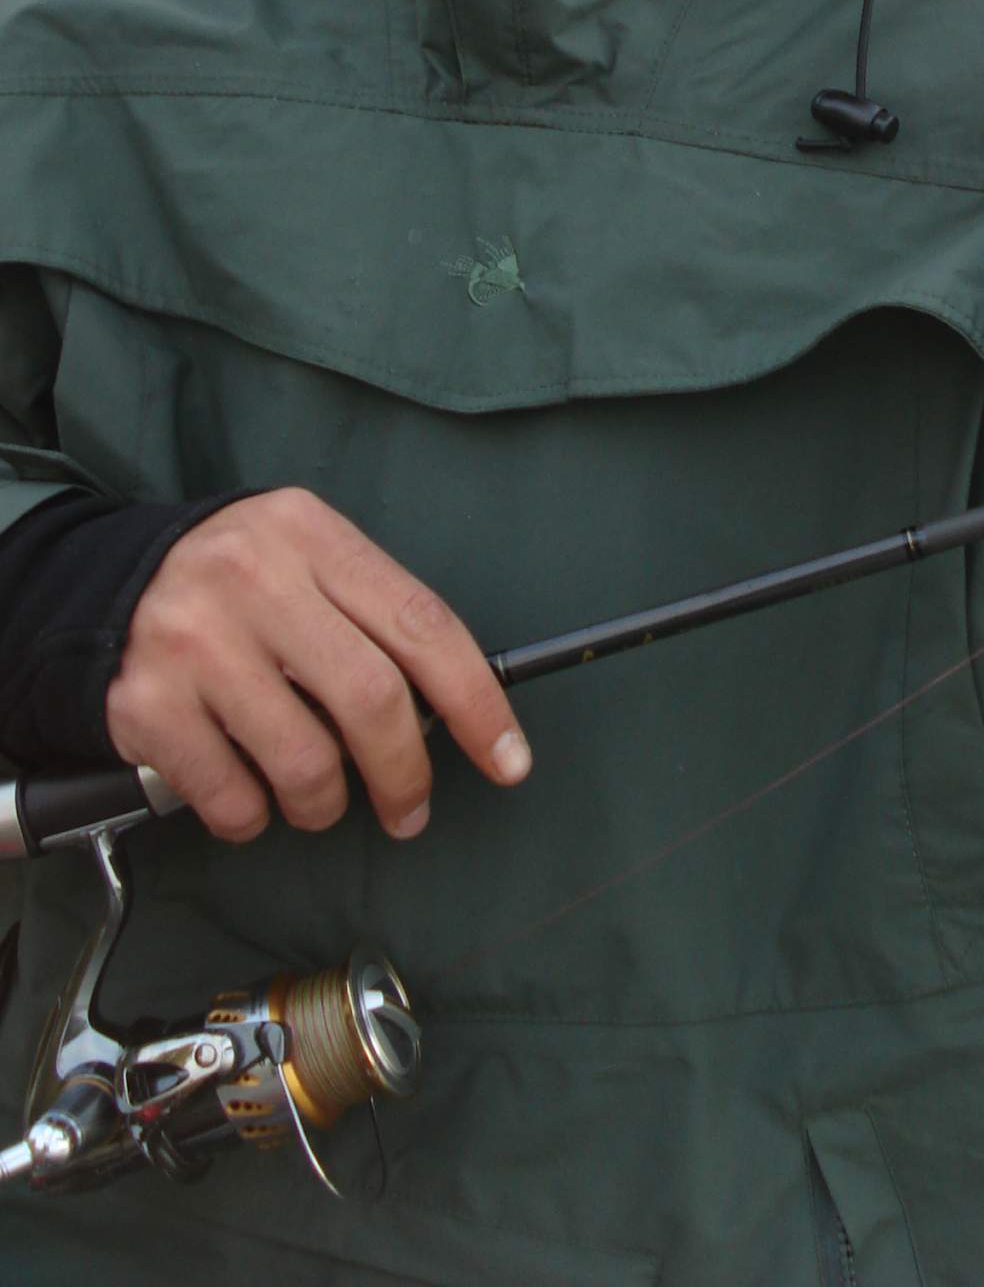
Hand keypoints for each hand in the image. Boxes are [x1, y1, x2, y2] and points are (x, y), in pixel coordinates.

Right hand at [104, 487, 531, 843]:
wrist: (105, 583)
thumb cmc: (240, 584)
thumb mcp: (307, 561)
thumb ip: (372, 618)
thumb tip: (454, 713)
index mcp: (313, 535)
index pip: (422, 624)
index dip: (477, 702)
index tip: (509, 760)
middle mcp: (255, 579)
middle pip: (372, 699)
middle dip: (405, 773)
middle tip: (408, 808)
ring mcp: (196, 640)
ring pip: (305, 760)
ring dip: (325, 804)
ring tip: (318, 799)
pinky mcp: (146, 703)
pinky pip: (231, 796)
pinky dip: (254, 817)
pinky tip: (250, 797)